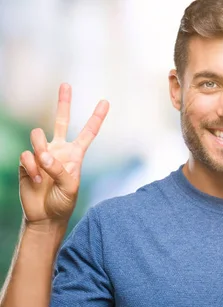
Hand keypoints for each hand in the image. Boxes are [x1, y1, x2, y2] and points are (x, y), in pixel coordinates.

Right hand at [18, 83, 108, 227]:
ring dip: (39, 150)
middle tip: (66, 84)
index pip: (88, 133)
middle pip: (61, 120)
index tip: (105, 101)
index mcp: (76, 155)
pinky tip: (35, 179)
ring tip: (43, 168)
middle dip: (63, 102)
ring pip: (37, 136)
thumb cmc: (63, 202)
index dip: (96, 118)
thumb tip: (42, 154)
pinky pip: (26, 155)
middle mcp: (59, 150)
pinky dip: (31, 167)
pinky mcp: (27, 161)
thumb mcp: (69, 187)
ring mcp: (42, 154)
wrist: (44, 215)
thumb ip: (59, 169)